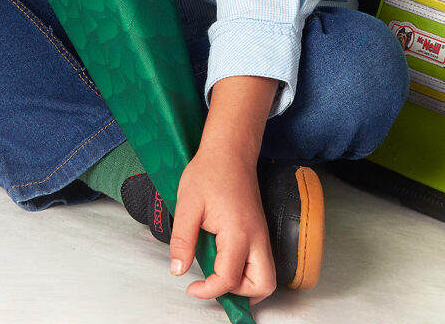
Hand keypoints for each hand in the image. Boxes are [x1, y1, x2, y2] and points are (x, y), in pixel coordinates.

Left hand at [169, 148, 275, 305]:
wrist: (229, 150)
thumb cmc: (209, 171)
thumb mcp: (187, 205)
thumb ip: (182, 241)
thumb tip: (179, 269)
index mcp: (238, 232)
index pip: (229, 278)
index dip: (208, 290)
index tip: (191, 286)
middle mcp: (257, 237)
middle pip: (263, 285)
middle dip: (239, 294)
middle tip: (214, 284)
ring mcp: (261, 233)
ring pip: (266, 275)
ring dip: (245, 284)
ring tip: (219, 273)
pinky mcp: (259, 230)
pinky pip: (260, 261)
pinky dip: (247, 270)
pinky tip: (224, 258)